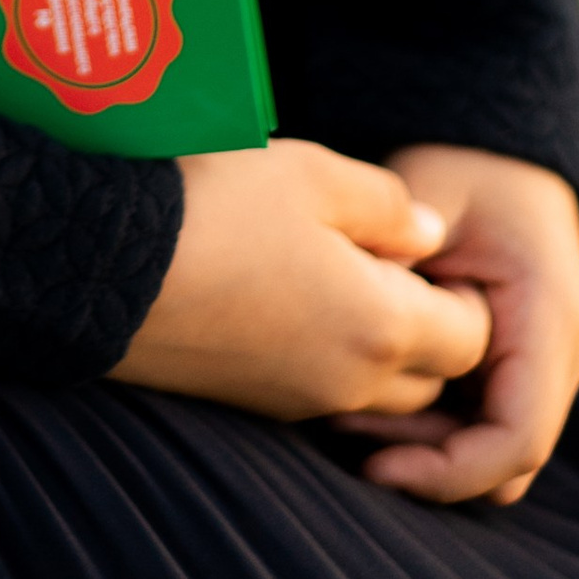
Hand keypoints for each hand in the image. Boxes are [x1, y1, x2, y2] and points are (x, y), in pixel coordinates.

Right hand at [110, 138, 493, 424]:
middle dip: (432, 331)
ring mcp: (297, 401)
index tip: (432, 250)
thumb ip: (391, 205)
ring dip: (379, 350)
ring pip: (376, 395)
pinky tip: (289, 300)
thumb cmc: (217, 208)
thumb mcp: (314, 175)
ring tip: (341, 280)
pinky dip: (328, 358)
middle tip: (394, 264)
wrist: (103, 268)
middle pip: (433, 380)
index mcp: (382, 327)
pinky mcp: (250, 403)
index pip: (475, 339)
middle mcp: (350, 381)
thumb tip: (432, 236)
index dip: (468, 294)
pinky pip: (321, 392)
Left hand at [335, 144, 578, 506]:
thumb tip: (353, 313)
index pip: (518, 437)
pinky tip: (377, 390)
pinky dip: (438, 424)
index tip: (376, 467)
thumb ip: (400, 258)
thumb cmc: (460, 165)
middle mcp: (564, 351)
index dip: (450, 470)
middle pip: (509, 459)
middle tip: (347, 431)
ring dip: (431, 447)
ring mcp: (550, 361)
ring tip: (351, 410)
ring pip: (498, 450)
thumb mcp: (425, 197)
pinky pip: (488, 423)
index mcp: (549, 317)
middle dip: (431, 463)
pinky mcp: (525, 363)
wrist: (497, 148)